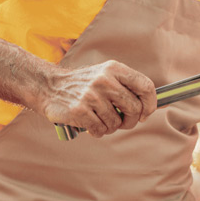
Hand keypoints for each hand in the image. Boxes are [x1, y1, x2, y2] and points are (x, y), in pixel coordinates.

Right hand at [39, 60, 157, 137]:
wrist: (49, 86)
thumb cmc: (84, 84)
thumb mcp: (106, 74)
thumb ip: (126, 86)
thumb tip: (148, 108)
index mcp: (114, 69)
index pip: (146, 86)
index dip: (150, 103)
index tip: (145, 113)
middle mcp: (104, 80)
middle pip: (134, 108)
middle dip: (130, 120)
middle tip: (122, 122)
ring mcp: (91, 96)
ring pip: (116, 123)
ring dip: (110, 126)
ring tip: (100, 119)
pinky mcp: (79, 111)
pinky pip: (100, 130)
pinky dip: (97, 131)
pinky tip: (90, 124)